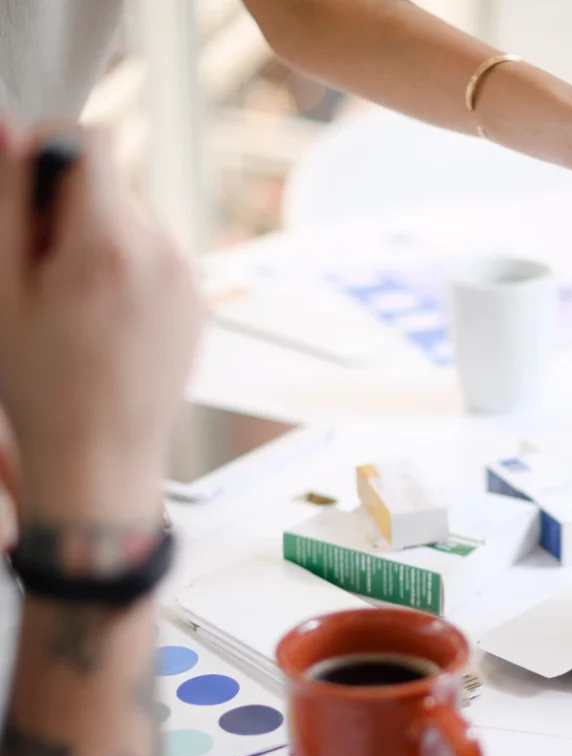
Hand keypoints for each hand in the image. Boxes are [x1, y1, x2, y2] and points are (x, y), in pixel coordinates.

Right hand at [0, 123, 200, 522]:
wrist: (103, 459)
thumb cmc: (42, 384)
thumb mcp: (3, 287)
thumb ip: (9, 199)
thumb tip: (10, 127)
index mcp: (113, 243)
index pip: (93, 140)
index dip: (52, 147)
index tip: (26, 185)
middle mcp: (165, 255)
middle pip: (113, 186)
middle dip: (70, 207)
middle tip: (39, 269)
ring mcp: (189, 283)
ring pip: (134, 224)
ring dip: (98, 240)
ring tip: (73, 305)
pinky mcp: (198, 306)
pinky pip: (157, 261)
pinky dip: (128, 270)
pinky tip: (104, 321)